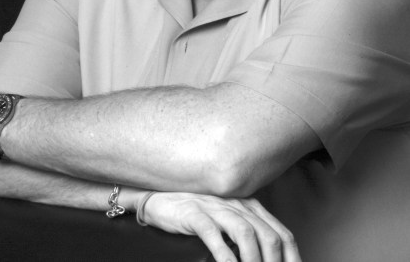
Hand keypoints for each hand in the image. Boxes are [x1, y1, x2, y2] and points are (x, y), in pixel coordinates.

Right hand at [141, 192, 301, 261]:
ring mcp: (216, 208)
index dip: (292, 258)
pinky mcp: (195, 213)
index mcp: (251, 208)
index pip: (282, 234)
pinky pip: (214, 234)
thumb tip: (267, 259)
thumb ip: (248, 239)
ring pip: (245, 233)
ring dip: (253, 260)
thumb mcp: (229, 225)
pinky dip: (224, 254)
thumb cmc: (199, 216)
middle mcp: (238, 205)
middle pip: (268, 235)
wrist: (162, 199)